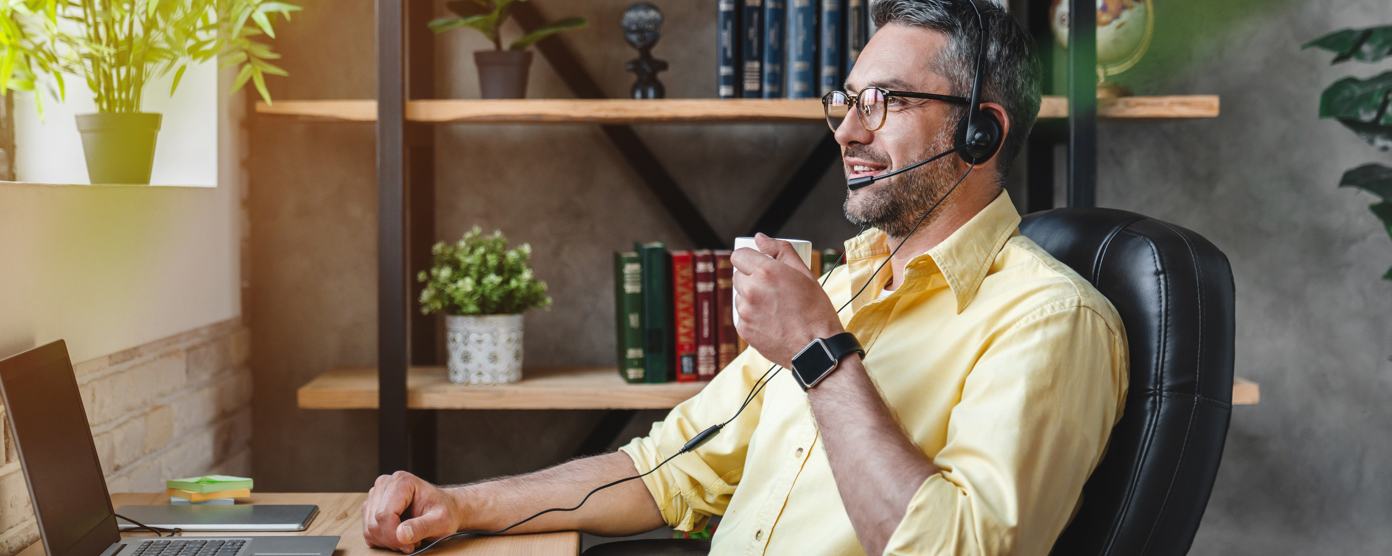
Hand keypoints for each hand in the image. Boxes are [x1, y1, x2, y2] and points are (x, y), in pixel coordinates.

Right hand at [363, 471, 464, 552]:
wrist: (445, 509)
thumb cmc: (445, 512)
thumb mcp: (441, 521)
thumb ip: (423, 527)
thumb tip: (401, 534)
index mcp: (402, 481)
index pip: (384, 514)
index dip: (394, 536)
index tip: (411, 545)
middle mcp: (385, 483)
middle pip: (374, 522)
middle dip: (392, 540)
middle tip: (412, 543)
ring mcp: (376, 494)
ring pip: (369, 528)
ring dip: (388, 541)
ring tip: (408, 537)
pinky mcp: (372, 507)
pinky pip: (368, 531)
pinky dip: (383, 540)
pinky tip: (399, 536)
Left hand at [731, 233, 844, 368]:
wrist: (816, 349)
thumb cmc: (816, 311)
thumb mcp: (805, 273)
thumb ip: (780, 250)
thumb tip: (760, 239)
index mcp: (766, 272)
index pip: (738, 255)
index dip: (750, 259)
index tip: (759, 265)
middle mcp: (751, 290)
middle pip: (738, 275)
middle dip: (751, 277)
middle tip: (773, 288)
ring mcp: (745, 312)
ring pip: (740, 296)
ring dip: (751, 297)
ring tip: (775, 307)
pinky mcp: (744, 330)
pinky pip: (742, 315)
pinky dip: (753, 316)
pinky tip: (772, 321)